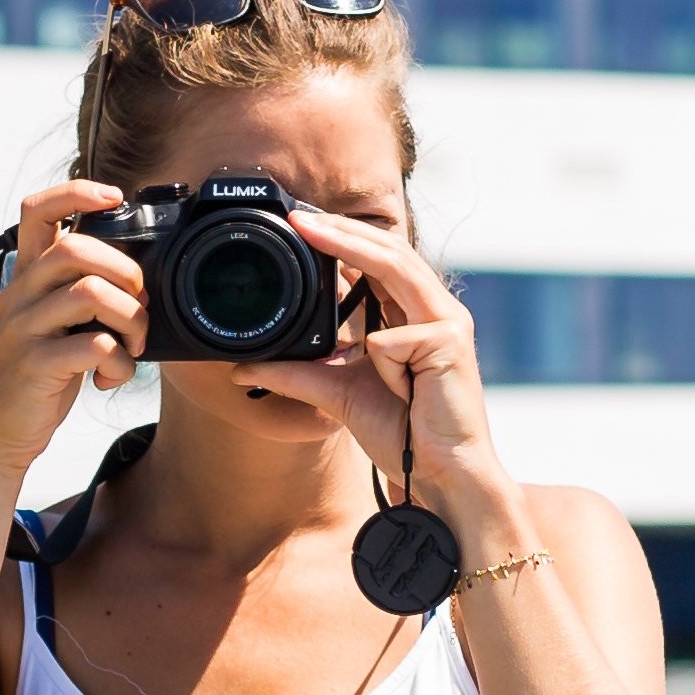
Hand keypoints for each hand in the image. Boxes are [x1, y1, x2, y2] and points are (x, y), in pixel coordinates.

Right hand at [0, 179, 147, 480]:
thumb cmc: (35, 376)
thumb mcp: (49, 324)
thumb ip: (77, 295)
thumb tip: (137, 282)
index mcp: (25, 278)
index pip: (38, 211)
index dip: (77, 192)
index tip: (115, 196)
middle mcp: (20, 295)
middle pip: (78, 249)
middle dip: (126, 272)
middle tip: (139, 304)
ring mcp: (24, 329)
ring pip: (92, 294)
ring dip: (132, 319)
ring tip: (133, 346)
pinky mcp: (35, 366)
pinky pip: (95, 346)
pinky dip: (119, 363)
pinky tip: (111, 377)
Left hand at [288, 205, 516, 530]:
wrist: (441, 477)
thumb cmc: (404, 435)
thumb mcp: (338, 395)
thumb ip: (298, 374)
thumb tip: (245, 368)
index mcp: (414, 315)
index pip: (379, 261)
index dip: (342, 240)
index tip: (300, 228)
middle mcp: (435, 311)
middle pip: (389, 251)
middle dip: (342, 230)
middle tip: (298, 217)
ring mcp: (446, 323)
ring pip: (394, 269)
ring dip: (349, 248)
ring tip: (312, 231)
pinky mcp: (449, 344)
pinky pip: (389, 340)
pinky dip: (382, 367)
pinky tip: (402, 392)